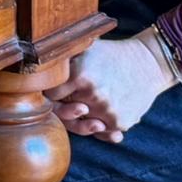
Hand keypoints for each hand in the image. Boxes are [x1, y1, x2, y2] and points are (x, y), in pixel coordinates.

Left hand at [45, 34, 176, 141]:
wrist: (147, 64)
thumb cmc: (110, 54)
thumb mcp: (84, 49)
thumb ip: (61, 58)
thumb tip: (33, 61)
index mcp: (80, 75)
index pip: (49, 95)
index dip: (50, 92)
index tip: (55, 88)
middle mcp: (93, 95)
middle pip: (64, 113)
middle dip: (64, 106)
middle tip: (73, 97)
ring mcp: (107, 112)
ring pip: (81, 124)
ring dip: (82, 117)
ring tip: (89, 102)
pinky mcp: (120, 123)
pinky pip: (101, 133)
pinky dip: (99, 127)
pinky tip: (101, 115)